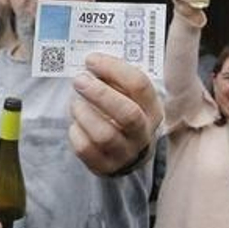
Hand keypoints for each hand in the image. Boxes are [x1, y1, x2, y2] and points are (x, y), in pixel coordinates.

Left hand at [68, 52, 162, 175]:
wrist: (127, 153)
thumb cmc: (123, 113)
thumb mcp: (129, 96)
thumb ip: (116, 79)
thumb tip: (93, 61)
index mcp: (152, 109)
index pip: (139, 85)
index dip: (113, 69)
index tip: (91, 60)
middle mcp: (143, 133)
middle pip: (127, 113)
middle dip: (100, 94)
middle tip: (79, 80)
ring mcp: (126, 153)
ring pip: (104, 135)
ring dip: (84, 114)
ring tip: (76, 103)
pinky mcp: (106, 167)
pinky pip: (86, 150)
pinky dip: (76, 132)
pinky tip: (76, 124)